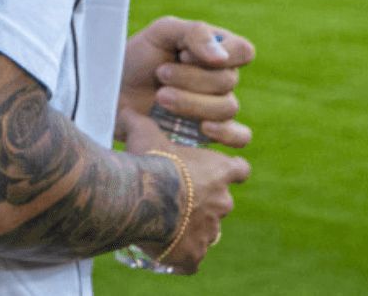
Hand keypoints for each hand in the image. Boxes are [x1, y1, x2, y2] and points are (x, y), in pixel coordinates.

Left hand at [118, 16, 254, 147]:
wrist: (110, 93)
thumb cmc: (136, 58)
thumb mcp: (161, 33)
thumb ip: (194, 34)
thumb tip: (223, 59)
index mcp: (216, 49)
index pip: (243, 51)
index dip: (218, 54)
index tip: (182, 53)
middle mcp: (221, 78)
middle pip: (229, 81)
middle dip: (191, 78)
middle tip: (160, 75)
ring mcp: (217, 107)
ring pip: (228, 107)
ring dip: (192, 102)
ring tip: (160, 98)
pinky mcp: (209, 134)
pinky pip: (240, 137)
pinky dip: (227, 133)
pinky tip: (203, 128)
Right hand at [119, 108, 250, 273]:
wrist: (142, 198)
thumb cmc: (149, 162)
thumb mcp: (144, 132)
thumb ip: (141, 121)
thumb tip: (127, 110)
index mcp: (219, 171)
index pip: (240, 170)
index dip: (230, 172)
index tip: (218, 174)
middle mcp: (222, 202)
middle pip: (221, 205)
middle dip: (203, 205)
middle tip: (177, 201)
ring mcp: (210, 231)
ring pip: (206, 233)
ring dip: (191, 230)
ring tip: (165, 225)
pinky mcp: (195, 255)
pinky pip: (192, 259)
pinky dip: (182, 256)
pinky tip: (164, 250)